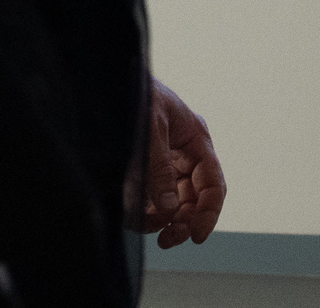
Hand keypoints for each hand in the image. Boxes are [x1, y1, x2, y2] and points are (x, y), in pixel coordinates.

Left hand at [127, 78, 226, 246]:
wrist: (106, 80)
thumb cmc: (135, 94)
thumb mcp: (150, 128)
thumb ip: (160, 168)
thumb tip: (169, 208)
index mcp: (195, 138)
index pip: (213, 184)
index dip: (209, 212)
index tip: (197, 235)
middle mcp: (183, 153)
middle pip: (195, 199)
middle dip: (185, 221)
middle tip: (168, 239)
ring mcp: (164, 163)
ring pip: (175, 203)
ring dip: (166, 221)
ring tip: (151, 228)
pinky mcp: (144, 170)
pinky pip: (153, 199)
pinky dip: (147, 212)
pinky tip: (136, 214)